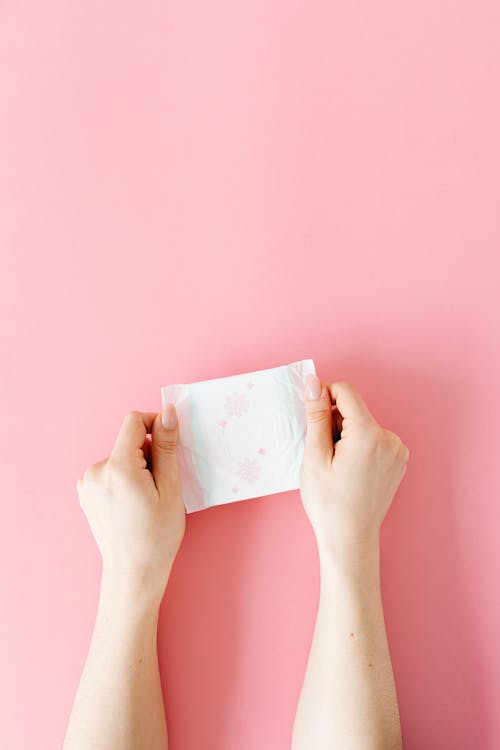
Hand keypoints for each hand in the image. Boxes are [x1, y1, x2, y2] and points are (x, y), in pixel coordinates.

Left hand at [76, 405, 184, 601]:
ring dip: (137, 467)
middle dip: (149, 454)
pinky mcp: (85, 492)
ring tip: (146, 498)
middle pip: (128, 441)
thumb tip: (167, 413)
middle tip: (161, 485)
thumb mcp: (171, 489)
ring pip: (120, 456)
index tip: (170, 443)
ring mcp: (87, 483)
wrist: (133, 572)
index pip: (134, 422)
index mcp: (118, 468)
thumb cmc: (157, 536)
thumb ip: (166, 447)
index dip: (155, 425)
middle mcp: (96, 471)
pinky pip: (110, 470)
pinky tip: (132, 503)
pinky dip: (124, 478)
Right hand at [300, 375, 409, 563]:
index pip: (346, 392)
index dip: (324, 398)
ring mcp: (398, 450)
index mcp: (369, 435)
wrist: (350, 538)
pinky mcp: (399, 460)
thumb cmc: (328, 503)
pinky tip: (351, 470)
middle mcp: (390, 439)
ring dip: (346, 435)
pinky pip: (374, 438)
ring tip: (338, 466)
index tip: (312, 419)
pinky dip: (359, 446)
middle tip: (324, 455)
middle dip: (334, 423)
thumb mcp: (314, 456)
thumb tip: (314, 382)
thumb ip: (316, 415)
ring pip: (363, 424)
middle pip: (354, 410)